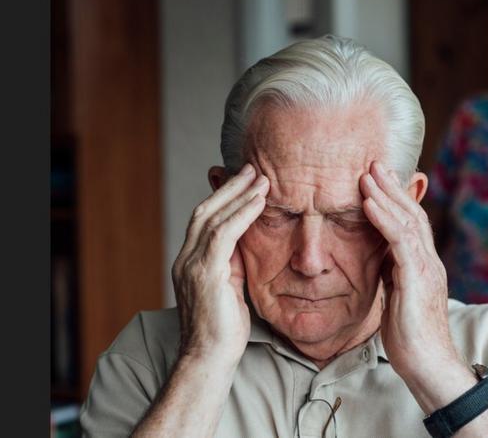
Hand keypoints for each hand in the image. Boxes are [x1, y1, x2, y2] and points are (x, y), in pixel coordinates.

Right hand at [171, 163, 268, 364]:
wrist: (210, 359)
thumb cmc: (224, 330)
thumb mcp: (231, 288)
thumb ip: (234, 264)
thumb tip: (247, 243)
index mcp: (190, 262)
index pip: (204, 220)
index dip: (223, 197)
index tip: (243, 180)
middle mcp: (186, 259)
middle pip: (205, 210)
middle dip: (229, 187)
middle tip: (252, 168)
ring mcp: (192, 265)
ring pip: (212, 217)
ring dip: (238, 194)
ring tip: (260, 178)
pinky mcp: (204, 273)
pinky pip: (223, 233)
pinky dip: (241, 214)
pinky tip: (258, 201)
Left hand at [359, 162, 458, 378]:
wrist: (429, 367)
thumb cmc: (411, 340)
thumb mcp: (398, 299)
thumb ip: (394, 275)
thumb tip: (381, 259)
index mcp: (424, 267)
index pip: (413, 225)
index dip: (397, 200)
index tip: (379, 180)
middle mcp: (430, 262)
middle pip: (413, 214)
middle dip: (393, 188)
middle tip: (374, 163)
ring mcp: (426, 269)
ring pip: (408, 221)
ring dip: (386, 195)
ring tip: (367, 174)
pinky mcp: (417, 280)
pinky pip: (400, 242)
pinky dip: (384, 219)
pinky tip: (369, 203)